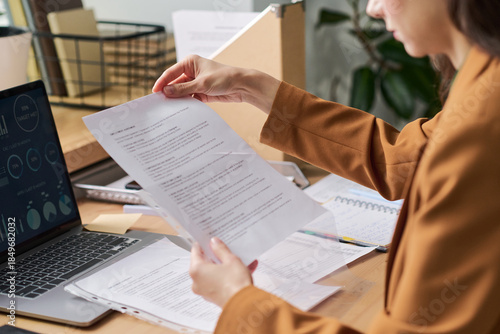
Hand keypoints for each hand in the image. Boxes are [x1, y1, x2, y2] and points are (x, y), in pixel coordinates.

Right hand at [152, 55, 279, 113]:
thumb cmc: (224, 78)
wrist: (242, 86)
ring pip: (182, 92)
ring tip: (168, 110)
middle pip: (175, 83)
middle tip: (158, 104)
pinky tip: (181, 111)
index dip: (162, 83)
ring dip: (178, 100)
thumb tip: (166, 92)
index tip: (154, 93)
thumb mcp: (202, 84)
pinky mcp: (202, 92)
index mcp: (190, 62)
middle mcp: (192, 71)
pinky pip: (190, 99)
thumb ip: (183, 89)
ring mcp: (196, 83)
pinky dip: (186, 104)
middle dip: (169, 93)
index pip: (171, 73)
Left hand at [189, 237, 256, 307]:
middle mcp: (197, 281)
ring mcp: (204, 290)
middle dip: (216, 255)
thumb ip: (220, 249)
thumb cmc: (235, 282)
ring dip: (224, 265)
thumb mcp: (230, 260)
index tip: (208, 238)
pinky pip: (219, 281)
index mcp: (197, 270)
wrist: (244, 305)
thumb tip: (214, 242)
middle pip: (204, 262)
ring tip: (240, 258)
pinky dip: (228, 275)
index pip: (196, 251)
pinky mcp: (213, 296)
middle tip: (225, 247)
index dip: (203, 243)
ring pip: (213, 272)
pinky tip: (244, 268)